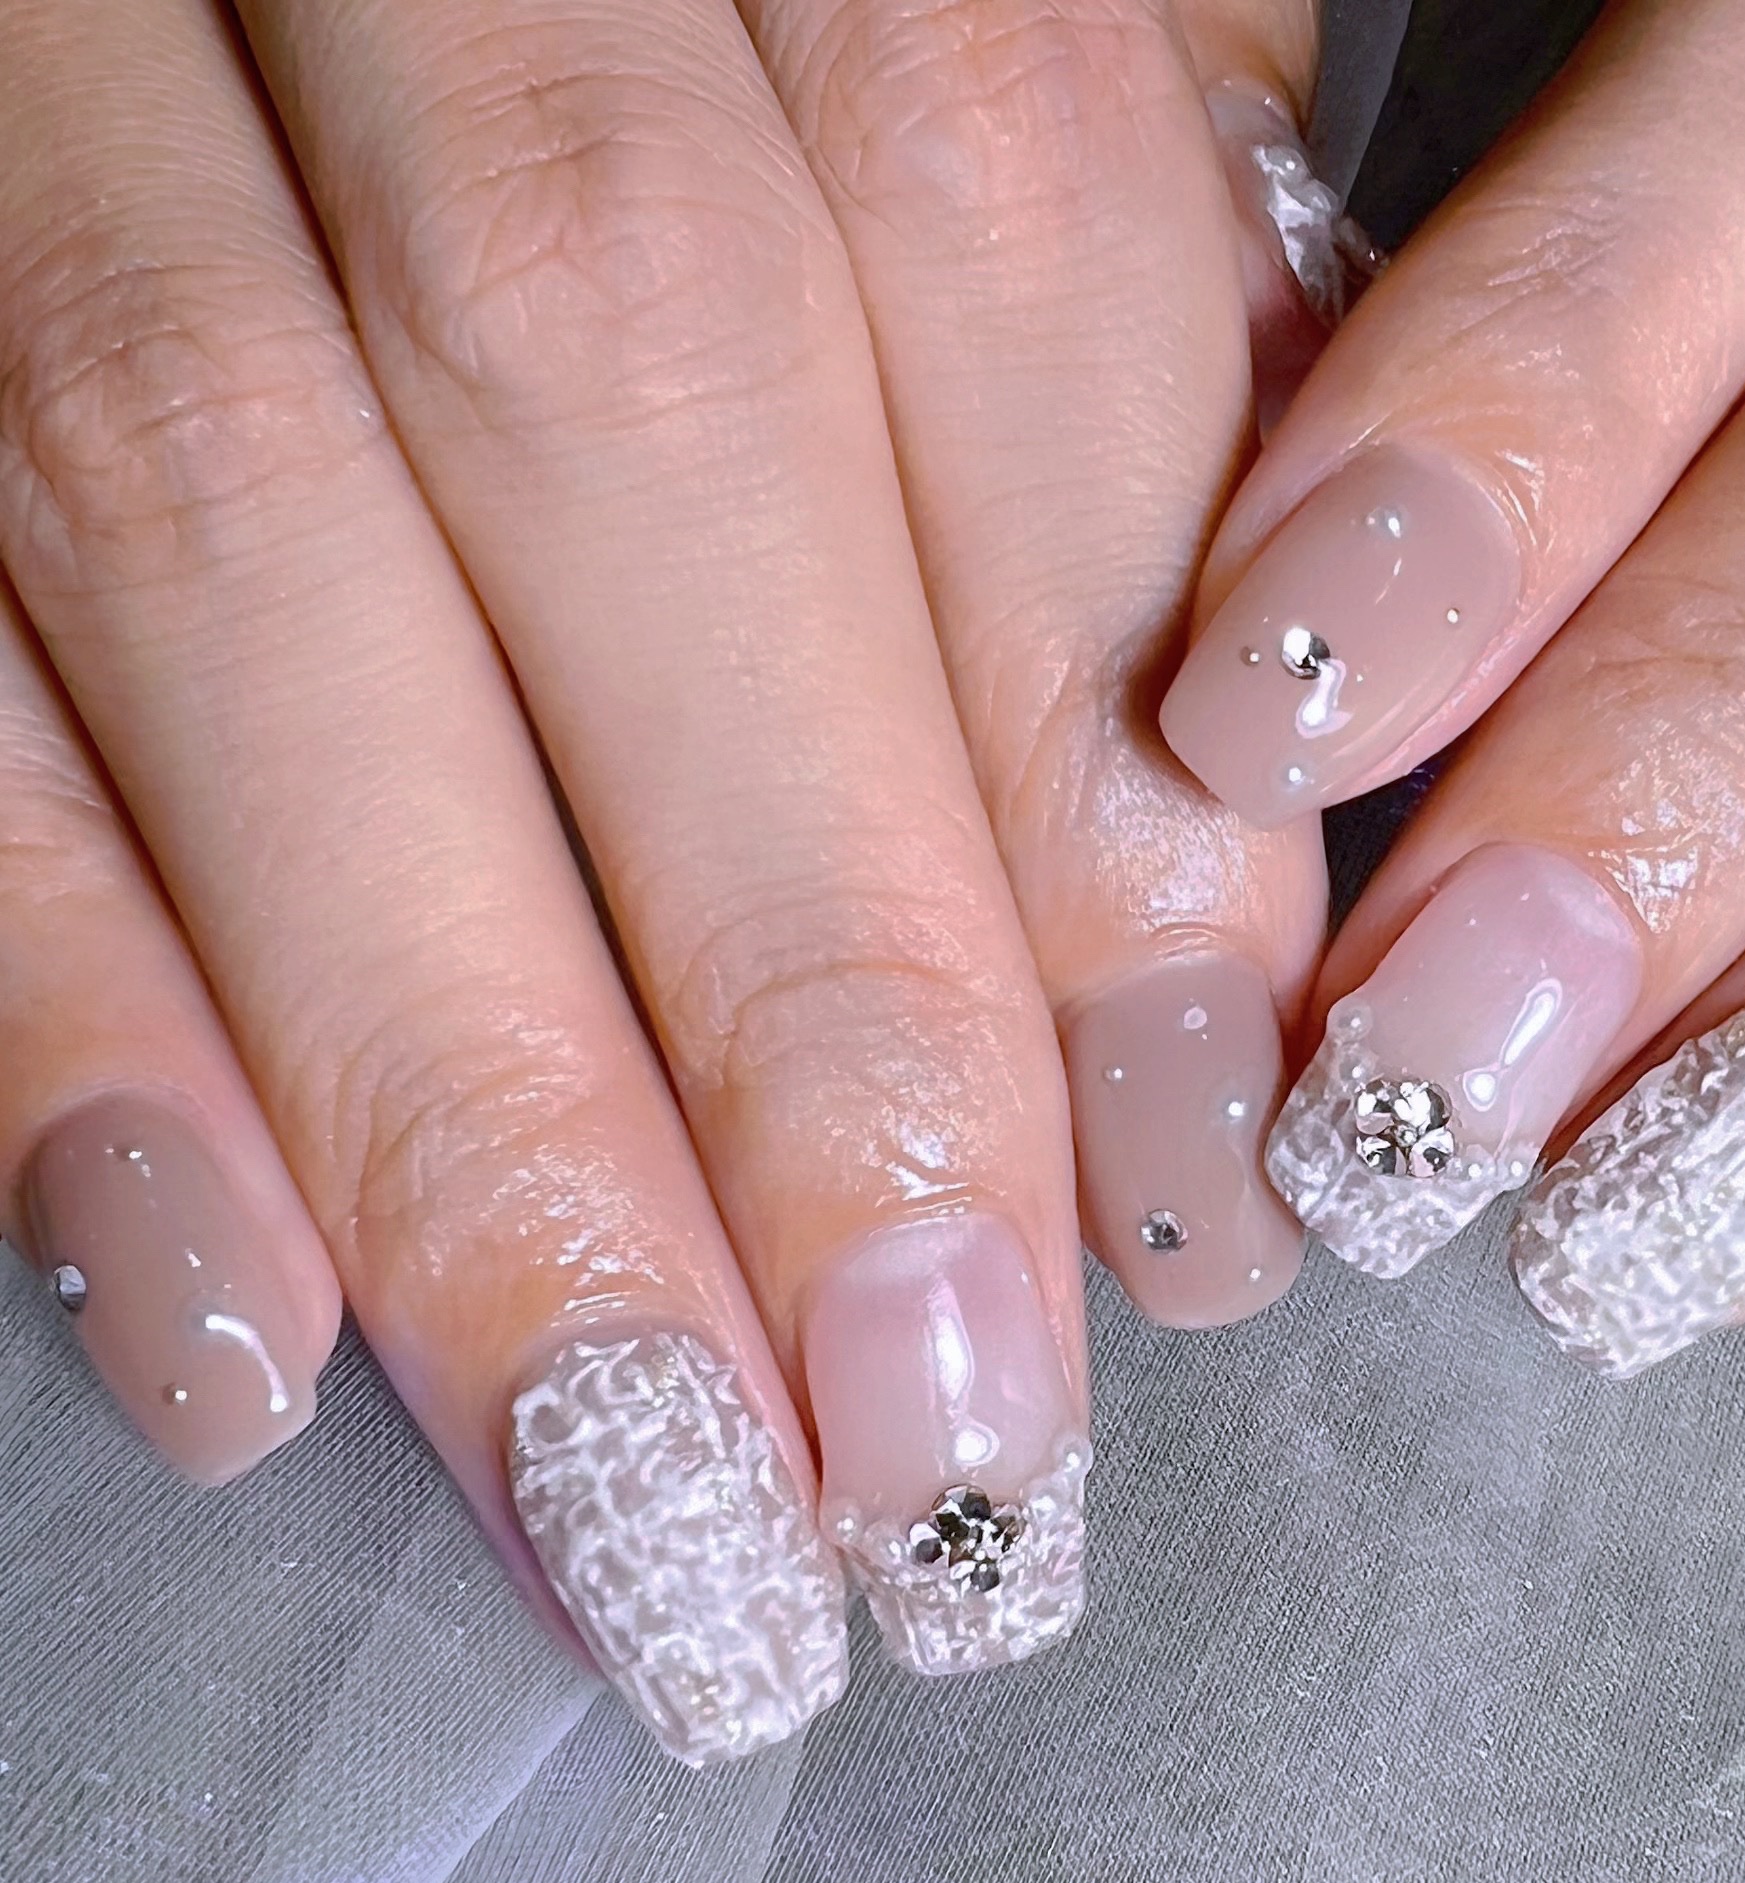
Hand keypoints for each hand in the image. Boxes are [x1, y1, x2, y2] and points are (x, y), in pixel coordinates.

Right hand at [0, 0, 1329, 1761]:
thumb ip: (1115, 266)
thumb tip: (1253, 754)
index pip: (987, 249)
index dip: (1092, 750)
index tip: (1195, 1183)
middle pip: (628, 409)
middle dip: (815, 984)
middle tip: (951, 1457)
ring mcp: (43, 67)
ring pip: (237, 540)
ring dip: (474, 1099)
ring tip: (664, 1506)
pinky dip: (61, 1007)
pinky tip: (235, 1346)